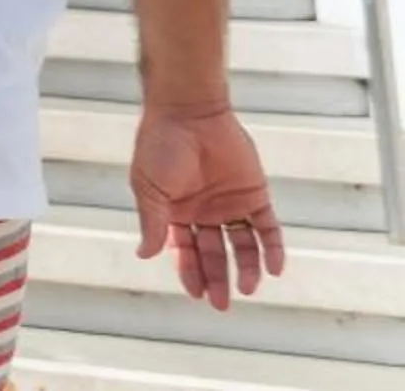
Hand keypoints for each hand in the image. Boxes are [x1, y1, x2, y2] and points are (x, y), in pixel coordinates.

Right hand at [131, 102, 285, 308]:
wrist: (189, 113)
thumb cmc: (160, 146)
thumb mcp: (149, 188)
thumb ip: (153, 223)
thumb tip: (144, 255)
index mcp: (176, 212)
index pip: (185, 251)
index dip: (190, 273)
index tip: (197, 294)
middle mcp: (205, 212)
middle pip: (214, 253)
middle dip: (217, 279)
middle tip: (221, 303)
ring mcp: (231, 203)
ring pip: (242, 245)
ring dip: (246, 268)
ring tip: (248, 288)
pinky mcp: (255, 194)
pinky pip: (267, 228)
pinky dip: (272, 249)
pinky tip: (272, 269)